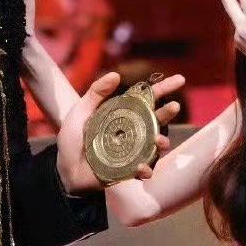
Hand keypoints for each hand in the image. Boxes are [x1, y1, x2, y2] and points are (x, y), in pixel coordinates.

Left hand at [55, 71, 184, 193]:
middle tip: (174, 107)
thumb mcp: (80, 111)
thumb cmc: (72, 138)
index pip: (146, 99)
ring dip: (161, 142)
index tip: (180, 80)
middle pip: (156, 119)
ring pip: (154, 145)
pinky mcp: (128, 170)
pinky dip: (145, 170)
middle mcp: (132, 131)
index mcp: (122, 114)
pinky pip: (142, 170)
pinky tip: (142, 168)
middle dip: (167, 113)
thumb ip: (96, 93)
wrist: (64, 169)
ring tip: (160, 141)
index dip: (163, 89)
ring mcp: (132, 151)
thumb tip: (116, 74)